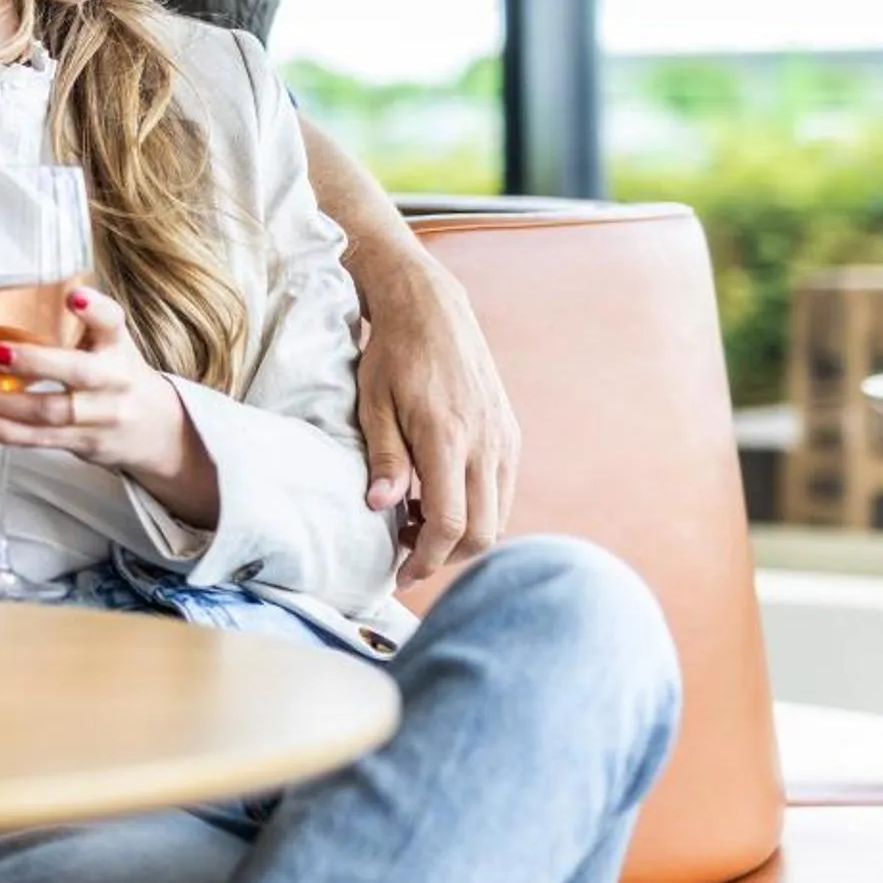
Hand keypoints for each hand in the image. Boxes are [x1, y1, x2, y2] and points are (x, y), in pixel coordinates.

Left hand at [0, 288, 217, 523]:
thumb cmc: (118, 375)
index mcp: (117, 347)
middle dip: (35, 362)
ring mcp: (101, 416)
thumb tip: (5, 300)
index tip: (74, 297)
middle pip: (79, 373)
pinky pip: (43, 439)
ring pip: (50, 411)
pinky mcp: (85, 442)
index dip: (94, 310)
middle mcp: (113, 380)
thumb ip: (74, 325)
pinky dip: (9, 433)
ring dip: (2, 404)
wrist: (158, 430)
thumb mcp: (110, 343)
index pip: (112, 323)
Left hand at [354, 253, 519, 585]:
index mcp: (448, 437)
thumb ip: (383, 455)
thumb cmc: (392, 354)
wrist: (431, 308)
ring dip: (462, 535)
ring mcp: (504, 439)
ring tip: (415, 523)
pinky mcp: (510, 434)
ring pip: (498, 516)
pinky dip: (476, 509)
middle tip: (404, 553)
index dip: (425, 559)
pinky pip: (502, 491)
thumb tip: (380, 506)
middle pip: (483, 532)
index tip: (397, 573)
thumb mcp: (372, 402)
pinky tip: (438, 498)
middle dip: (445, 557)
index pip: (451, 523)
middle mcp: (487, 442)